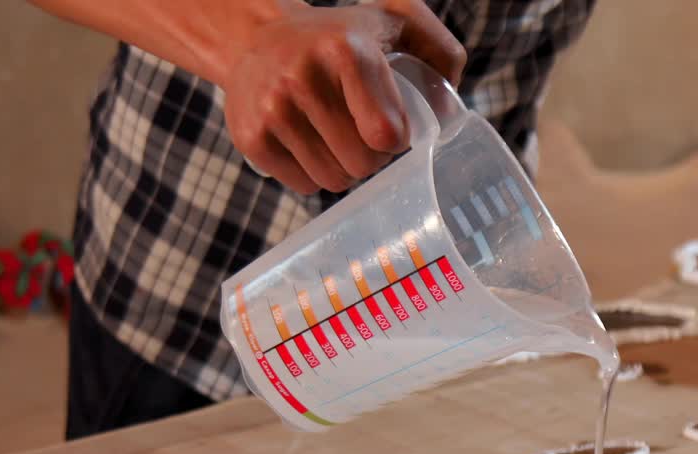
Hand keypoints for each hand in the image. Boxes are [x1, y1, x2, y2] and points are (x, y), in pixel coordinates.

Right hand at [221, 0, 464, 193]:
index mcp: (346, 51)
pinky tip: (311, 144)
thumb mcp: (396, 23)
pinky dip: (315, 174)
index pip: (386, 135)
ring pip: (334, 180)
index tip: (391, 126)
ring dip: (346, 168)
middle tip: (364, 133)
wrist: (258, 38)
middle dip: (373, 157)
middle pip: (363, 164)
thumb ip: (442, 53)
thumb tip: (447, 112)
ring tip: (338, 138)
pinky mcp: (250, 137)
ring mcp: (272, 110)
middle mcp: (303, 78)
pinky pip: (304, 186)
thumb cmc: (341, 38)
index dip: (397, 140)